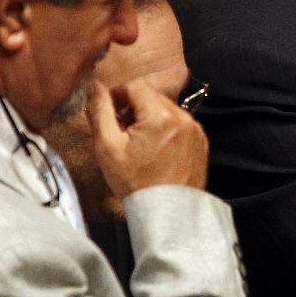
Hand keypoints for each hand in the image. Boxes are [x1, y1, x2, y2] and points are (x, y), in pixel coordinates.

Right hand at [87, 79, 208, 198]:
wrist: (167, 212)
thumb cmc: (135, 182)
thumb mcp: (108, 146)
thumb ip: (100, 111)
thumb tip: (95, 85)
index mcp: (160, 115)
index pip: (135, 85)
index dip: (117, 94)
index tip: (108, 113)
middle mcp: (183, 117)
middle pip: (151, 97)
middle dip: (132, 108)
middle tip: (120, 131)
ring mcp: (195, 130)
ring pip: (165, 110)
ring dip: (149, 119)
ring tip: (137, 143)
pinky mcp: (201, 142)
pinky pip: (179, 125)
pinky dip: (165, 130)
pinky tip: (154, 151)